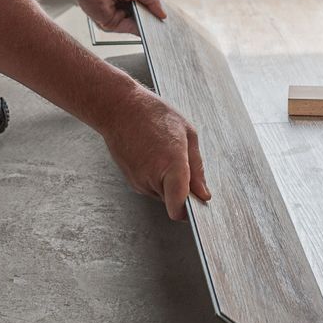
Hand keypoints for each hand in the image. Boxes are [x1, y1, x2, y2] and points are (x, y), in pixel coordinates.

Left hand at [74, 0, 165, 35]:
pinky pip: (129, 30)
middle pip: (142, 19)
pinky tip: (150, 30)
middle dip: (154, 23)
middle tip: (168, 27)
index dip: (156, 13)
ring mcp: (118, 16)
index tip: (167, 20)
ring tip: (163, 29)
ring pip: (137, 26)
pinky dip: (140, 31)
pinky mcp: (111, 24)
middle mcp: (124, 7)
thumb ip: (152, 1)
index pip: (146, 8)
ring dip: (149, 28)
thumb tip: (163, 15)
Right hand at [100, 92, 210, 220]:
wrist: (119, 109)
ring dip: (169, 182)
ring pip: (163, 195)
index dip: (190, 212)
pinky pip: (152, 188)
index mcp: (172, 164)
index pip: (179, 207)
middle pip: (175, 202)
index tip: (198, 205)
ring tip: (165, 154)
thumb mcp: (187, 133)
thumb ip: (197, 167)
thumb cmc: (153, 114)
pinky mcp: (131, 181)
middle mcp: (153, 178)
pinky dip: (157, 178)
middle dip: (183, 190)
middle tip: (184, 164)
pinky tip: (154, 156)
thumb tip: (203, 193)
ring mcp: (139, 182)